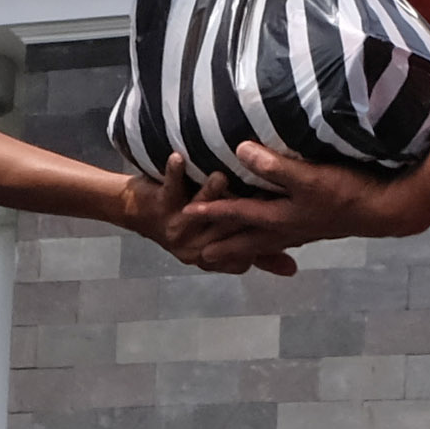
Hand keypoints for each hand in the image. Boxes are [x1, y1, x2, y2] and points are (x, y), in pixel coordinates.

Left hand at [119, 154, 294, 278]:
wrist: (137, 213)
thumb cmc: (188, 220)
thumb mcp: (230, 236)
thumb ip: (263, 253)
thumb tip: (292, 270)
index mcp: (218, 251)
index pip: (246, 247)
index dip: (262, 235)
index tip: (282, 216)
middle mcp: (197, 245)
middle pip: (224, 229)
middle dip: (238, 213)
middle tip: (257, 195)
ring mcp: (177, 228)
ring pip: (198, 211)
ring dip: (209, 195)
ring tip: (218, 178)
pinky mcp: (158, 206)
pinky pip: (169, 188)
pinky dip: (173, 172)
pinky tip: (177, 158)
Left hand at [172, 140, 424, 265]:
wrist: (385, 210)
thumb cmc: (347, 192)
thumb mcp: (309, 177)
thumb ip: (273, 166)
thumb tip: (238, 151)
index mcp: (280, 217)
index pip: (238, 214)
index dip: (212, 212)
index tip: (187, 214)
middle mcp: (288, 228)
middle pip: (248, 240)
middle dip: (224, 247)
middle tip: (200, 259)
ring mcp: (304, 230)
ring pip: (266, 242)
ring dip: (247, 249)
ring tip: (232, 256)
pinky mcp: (318, 227)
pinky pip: (284, 239)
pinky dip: (272, 242)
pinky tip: (277, 239)